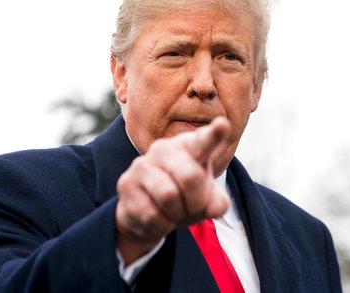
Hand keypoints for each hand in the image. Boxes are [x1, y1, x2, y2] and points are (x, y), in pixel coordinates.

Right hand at [115, 117, 230, 264]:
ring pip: (168, 196)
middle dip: (196, 202)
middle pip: (190, 177)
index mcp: (189, 147)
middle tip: (193, 208)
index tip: (223, 125)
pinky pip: (151, 213)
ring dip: (177, 214)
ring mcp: (142, 164)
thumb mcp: (206, 201)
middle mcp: (164, 149)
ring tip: (174, 211)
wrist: (146, 214)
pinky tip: (158, 217)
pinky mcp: (126, 184)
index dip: (214, 134)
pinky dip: (161, 224)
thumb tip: (215, 208)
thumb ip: (217, 203)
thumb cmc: (183, 198)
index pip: (203, 140)